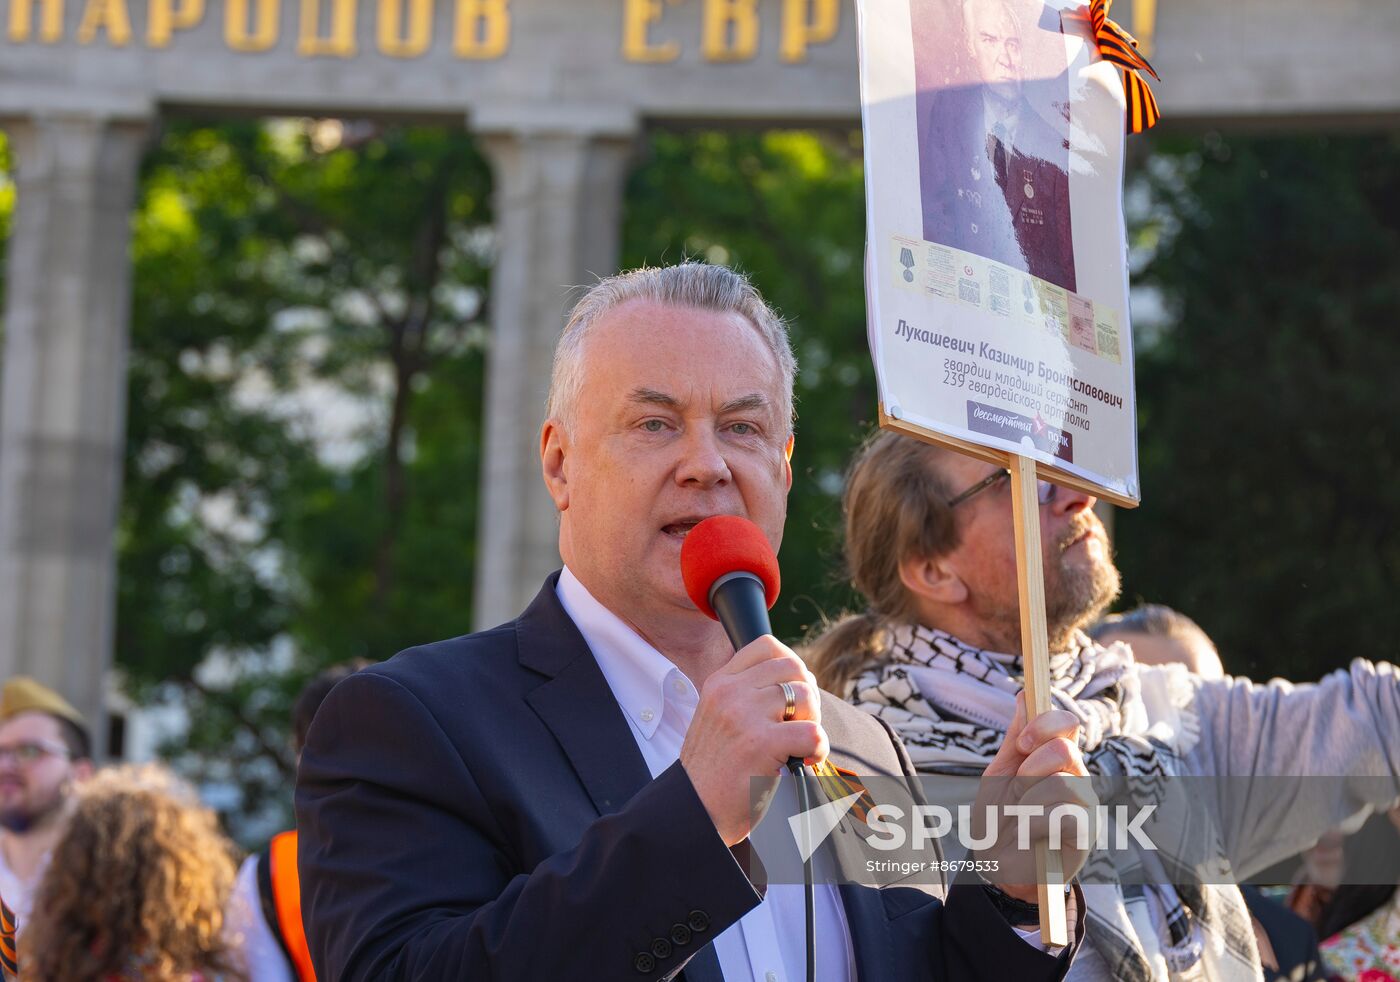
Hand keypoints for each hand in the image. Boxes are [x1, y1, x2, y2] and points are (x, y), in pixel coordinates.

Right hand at [680, 636, 827, 845]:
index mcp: (719, 683)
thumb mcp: (716, 718)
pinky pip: (812, 732)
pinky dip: (817, 748)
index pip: (766, 646)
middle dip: (807, 694)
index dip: (790, 666)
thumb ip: (744, 695)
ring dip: (812, 721)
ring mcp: (744, 715)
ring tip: (797, 744)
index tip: (792, 694)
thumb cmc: (713, 772)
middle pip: (793, 667)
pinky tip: (803, 760)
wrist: (693, 811)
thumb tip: (795, 683)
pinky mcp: (761, 743)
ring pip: (805, 696)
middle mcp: (730, 692)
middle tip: (800, 722)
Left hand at [974, 690, 1094, 902]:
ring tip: (1019, 819)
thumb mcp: (999, 774)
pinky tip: (1028, 835)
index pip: (1066, 722)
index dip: (1044, 724)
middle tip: (1016, 791)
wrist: (996, 867)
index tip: (1020, 745)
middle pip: (1065, 748)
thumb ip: (1015, 739)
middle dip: (1029, 769)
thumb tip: (1024, 695)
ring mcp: (1086, 804)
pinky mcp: (1088, 833)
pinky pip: (1064, 814)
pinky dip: (1033, 823)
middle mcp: (1077, 776)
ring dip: (1027, 802)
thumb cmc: (998, 819)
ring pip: (1062, 782)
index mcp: (1056, 758)